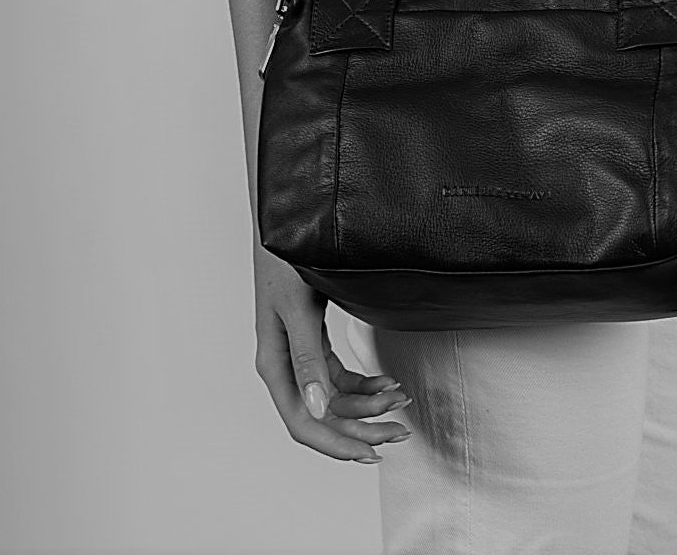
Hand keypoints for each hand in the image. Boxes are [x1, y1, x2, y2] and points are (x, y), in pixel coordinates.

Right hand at [253, 244, 412, 462]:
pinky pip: (337, 374)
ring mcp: (299, 352)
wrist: (286, 223)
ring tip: (400, 400)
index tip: (369, 452)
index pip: (304, 422)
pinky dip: (362, 382)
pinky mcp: (312, 338)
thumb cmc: (285, 259)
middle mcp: (286, 364)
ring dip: (367, 404)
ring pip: (334, 396)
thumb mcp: (298, 309)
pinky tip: (385, 382)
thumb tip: (316, 407)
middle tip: (400, 429)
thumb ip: (307, 357)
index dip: (336, 443)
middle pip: (323, 415)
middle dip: (362, 426)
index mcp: (276, 364)